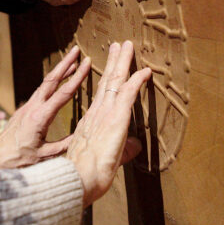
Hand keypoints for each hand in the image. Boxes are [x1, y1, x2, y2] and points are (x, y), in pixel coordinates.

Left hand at [0, 46, 89, 167]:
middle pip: (52, 80)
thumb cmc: (19, 160)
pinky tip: (57, 81)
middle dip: (66, 63)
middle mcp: (33, 107)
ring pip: (45, 84)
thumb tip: (83, 133)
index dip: (77, 77)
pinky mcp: (24, 110)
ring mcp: (27, 107)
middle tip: (77, 50)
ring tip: (71, 62)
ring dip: (59, 71)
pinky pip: (40, 91)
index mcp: (40, 117)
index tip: (86, 63)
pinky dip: (51, 82)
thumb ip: (65, 144)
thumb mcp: (45, 156)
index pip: (63, 93)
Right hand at [66, 41, 151, 206]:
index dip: (106, 79)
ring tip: (128, 45)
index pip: (101, 95)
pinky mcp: (116, 118)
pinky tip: (145, 71)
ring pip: (116, 81)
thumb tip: (136, 145)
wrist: (78, 179)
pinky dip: (137, 80)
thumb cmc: (86, 175)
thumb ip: (122, 149)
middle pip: (107, 81)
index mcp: (91, 122)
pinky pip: (128, 93)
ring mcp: (105, 113)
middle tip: (118, 46)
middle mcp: (97, 113)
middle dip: (113, 62)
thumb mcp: (106, 159)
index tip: (110, 66)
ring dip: (123, 62)